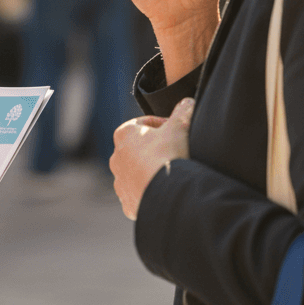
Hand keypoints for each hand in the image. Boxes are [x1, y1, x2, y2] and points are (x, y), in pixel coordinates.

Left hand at [110, 98, 193, 219]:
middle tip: (176, 152)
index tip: (178, 130)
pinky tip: (165, 191)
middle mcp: (116, 158)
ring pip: (136, 173)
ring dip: (151, 171)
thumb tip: (187, 102)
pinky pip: (138, 195)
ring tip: (171, 173)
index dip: (163, 124)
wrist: (168, 194)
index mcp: (123, 134)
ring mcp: (120, 182)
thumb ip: (183, 110)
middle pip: (139, 149)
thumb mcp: (180, 125)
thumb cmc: (169, 155)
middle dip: (155, 149)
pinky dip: (150, 193)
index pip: (144, 123)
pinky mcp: (128, 203)